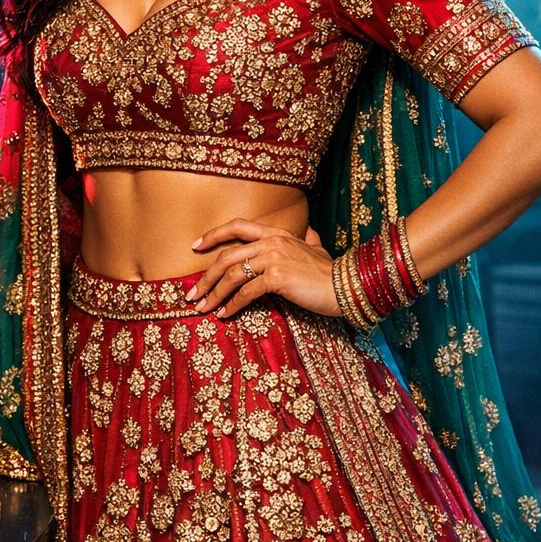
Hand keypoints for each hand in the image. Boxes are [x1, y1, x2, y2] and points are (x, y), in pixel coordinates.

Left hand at [187, 219, 341, 319]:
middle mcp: (272, 242)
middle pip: (227, 256)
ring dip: (214, 294)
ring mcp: (274, 258)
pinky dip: (231, 305)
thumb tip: (309, 231)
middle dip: (206, 277)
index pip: (237, 226)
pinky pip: (246, 292)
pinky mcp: (277, 277)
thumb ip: (309, 238)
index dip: (213, 235)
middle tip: (192, 293)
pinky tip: (224, 315)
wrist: (347, 286)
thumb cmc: (330, 271)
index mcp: (276, 233)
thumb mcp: (318, 248)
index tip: (195, 246)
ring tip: (202, 308)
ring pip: (232, 275)